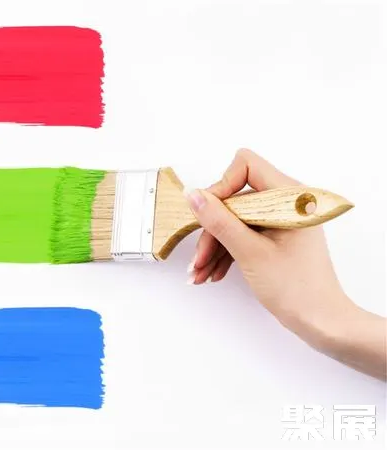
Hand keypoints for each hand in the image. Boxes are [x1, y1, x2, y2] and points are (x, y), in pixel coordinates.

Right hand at [184, 148, 384, 379]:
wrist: (319, 320)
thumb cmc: (296, 287)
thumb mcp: (249, 251)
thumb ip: (219, 220)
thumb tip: (193, 195)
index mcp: (290, 197)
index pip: (246, 166)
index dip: (222, 186)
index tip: (208, 215)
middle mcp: (286, 203)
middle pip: (234, 198)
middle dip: (212, 229)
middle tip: (199, 259)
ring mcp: (280, 220)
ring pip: (234, 219)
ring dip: (214, 246)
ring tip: (200, 273)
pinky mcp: (274, 236)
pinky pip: (242, 233)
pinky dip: (225, 252)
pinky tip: (212, 273)